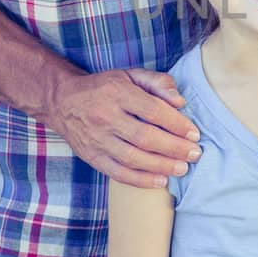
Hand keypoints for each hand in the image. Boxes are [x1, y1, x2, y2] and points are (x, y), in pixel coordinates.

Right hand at [47, 67, 200, 186]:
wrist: (62, 101)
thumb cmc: (105, 87)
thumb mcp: (130, 75)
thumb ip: (158, 82)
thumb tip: (180, 102)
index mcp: (118, 93)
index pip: (153, 111)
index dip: (176, 124)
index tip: (194, 134)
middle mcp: (106, 117)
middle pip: (145, 137)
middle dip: (174, 148)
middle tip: (195, 154)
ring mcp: (97, 139)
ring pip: (133, 158)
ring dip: (161, 166)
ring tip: (183, 169)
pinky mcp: (91, 157)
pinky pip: (118, 173)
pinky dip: (141, 180)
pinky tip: (161, 181)